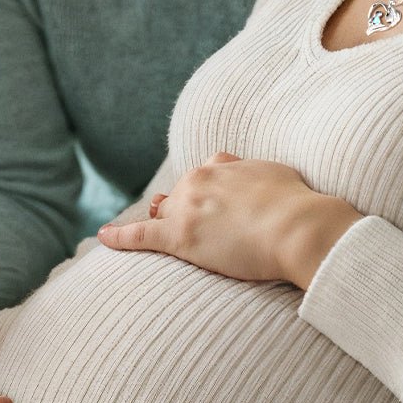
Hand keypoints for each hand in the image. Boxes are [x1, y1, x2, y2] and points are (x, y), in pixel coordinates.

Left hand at [96, 152, 360, 287]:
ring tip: (163, 235)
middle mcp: (197, 181)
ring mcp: (186, 208)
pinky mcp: (179, 237)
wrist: (300, 228)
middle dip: (185, 211)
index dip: (206, 195)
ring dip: (164, 225)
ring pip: (163, 216)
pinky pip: (140, 235)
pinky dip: (119, 237)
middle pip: (179, 197)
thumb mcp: (277, 173)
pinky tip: (102, 237)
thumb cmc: (299, 205)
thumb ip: (254, 173)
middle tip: (204, 231)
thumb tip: (253, 179)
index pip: (202, 177)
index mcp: (219, 165)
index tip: (214, 206)